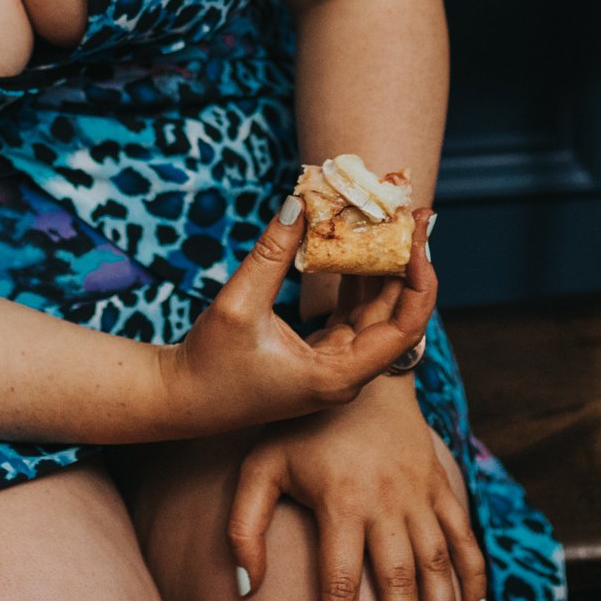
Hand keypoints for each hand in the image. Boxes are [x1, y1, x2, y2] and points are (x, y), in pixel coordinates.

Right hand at [164, 199, 437, 436]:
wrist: (180, 400)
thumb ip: (272, 253)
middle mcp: (345, 375)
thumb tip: (299, 201)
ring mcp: (335, 365)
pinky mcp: (320, 354)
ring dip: (382, 266)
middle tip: (413, 211)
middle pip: (395, 313)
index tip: (417, 234)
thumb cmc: (208, 364)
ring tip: (391, 219)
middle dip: (406, 261)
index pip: (405, 327)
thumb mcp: (238, 305)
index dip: (420, 279)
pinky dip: (355, 278)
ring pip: (374, 310)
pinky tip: (356, 243)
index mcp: (338, 375)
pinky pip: (351, 312)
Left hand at [229, 375, 486, 600]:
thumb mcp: (261, 467)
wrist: (360, 374)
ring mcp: (418, 494)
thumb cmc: (301, 429)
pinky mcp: (439, 486)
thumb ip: (244, 527)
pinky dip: (473, 576)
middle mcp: (386, 501)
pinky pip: (464, 537)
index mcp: (342, 502)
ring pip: (439, 564)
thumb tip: (244, 588)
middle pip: (400, 581)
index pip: (342, 581)